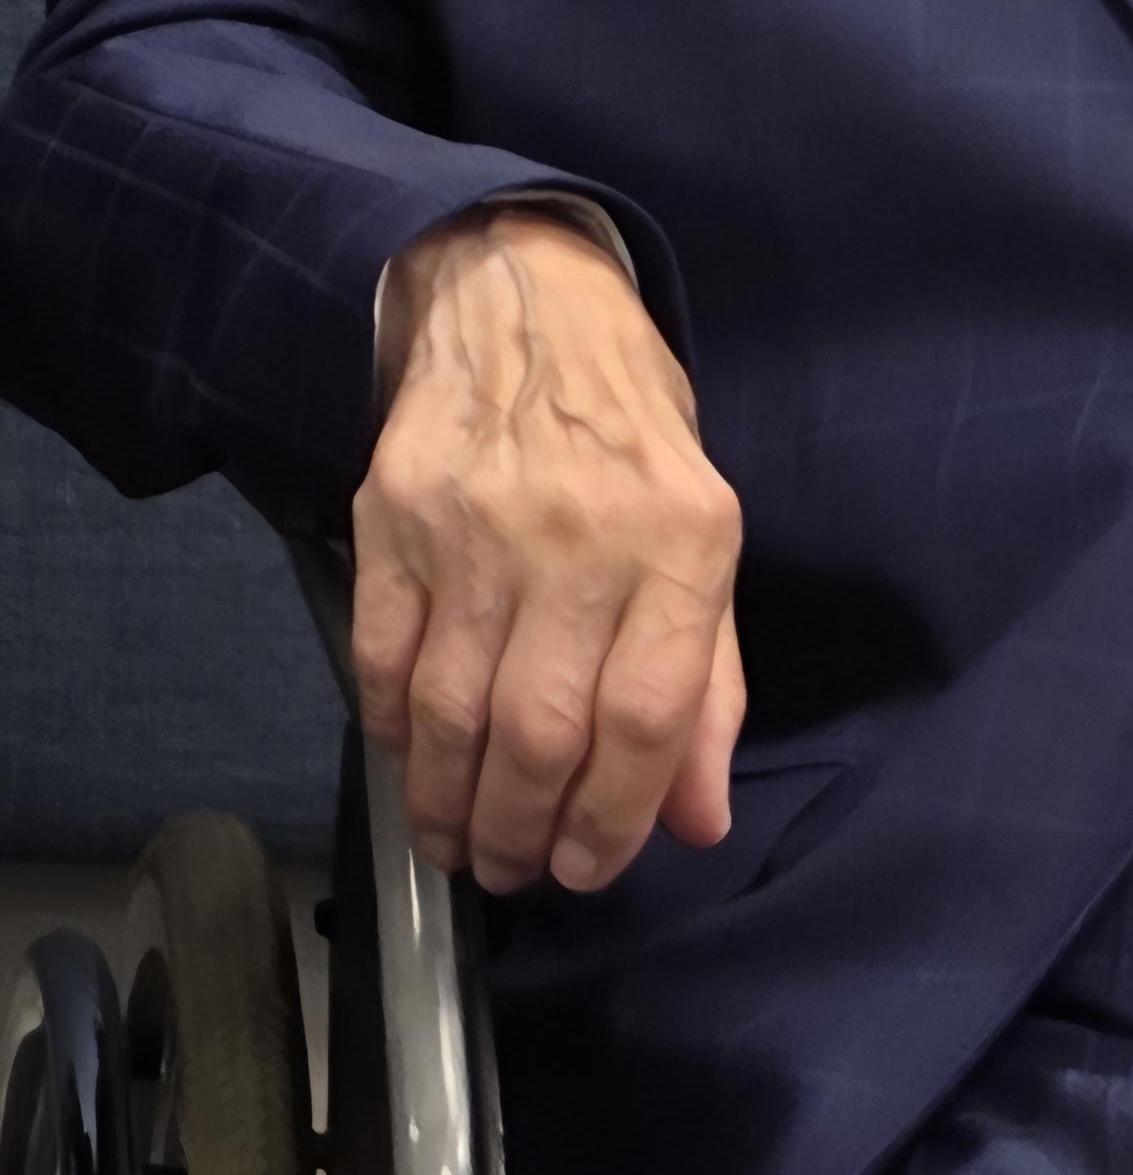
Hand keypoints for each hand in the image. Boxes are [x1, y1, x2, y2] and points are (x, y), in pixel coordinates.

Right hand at [353, 206, 744, 892]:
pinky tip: (416, 767)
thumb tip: (697, 819)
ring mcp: (476, 527)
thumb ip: (707, 680)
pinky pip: (382, 664)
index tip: (588, 867)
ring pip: (452, 715)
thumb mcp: (705, 533)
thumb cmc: (630, 431)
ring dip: (452, 808)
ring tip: (464, 845)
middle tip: (518, 871)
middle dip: (525, 833)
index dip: (615, 819)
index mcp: (682, 538)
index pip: (647, 715)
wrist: (522, 303)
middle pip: (541, 732)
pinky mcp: (392, 521)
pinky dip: (396, 739)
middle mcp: (581, 534)